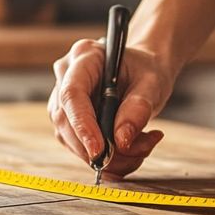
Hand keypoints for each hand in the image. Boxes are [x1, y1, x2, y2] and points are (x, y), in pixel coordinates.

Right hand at [47, 38, 173, 176]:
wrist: (141, 72)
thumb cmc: (146, 71)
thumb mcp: (152, 84)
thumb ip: (138, 109)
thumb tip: (121, 142)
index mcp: (85, 57)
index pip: (72, 94)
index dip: (82, 125)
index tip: (99, 151)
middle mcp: (66, 75)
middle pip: (66, 120)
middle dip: (98, 148)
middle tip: (137, 152)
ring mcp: (61, 98)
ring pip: (69, 138)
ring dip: (105, 156)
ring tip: (142, 147)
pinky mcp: (66, 118)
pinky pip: (77, 145)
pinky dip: (105, 157)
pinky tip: (131, 150)